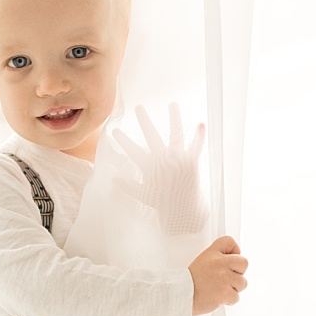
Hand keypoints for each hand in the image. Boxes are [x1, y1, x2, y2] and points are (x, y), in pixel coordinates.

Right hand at [111, 102, 208, 234]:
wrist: (184, 211)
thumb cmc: (163, 203)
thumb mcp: (143, 195)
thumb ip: (129, 185)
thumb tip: (114, 178)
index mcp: (150, 167)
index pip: (133, 151)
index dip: (123, 141)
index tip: (115, 131)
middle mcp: (162, 160)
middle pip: (151, 136)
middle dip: (144, 121)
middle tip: (139, 107)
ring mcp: (177, 159)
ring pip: (175, 134)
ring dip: (174, 118)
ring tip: (173, 104)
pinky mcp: (191, 162)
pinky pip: (196, 146)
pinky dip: (199, 135)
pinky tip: (201, 123)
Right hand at [188, 236, 247, 314]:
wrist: (181, 295)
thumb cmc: (191, 280)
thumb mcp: (202, 260)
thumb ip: (218, 256)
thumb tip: (235, 260)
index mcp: (213, 254)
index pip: (230, 241)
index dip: (234, 252)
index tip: (227, 261)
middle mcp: (220, 263)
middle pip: (244, 263)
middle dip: (238, 272)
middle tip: (225, 278)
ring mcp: (224, 278)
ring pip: (242, 283)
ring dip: (233, 288)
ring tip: (219, 289)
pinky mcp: (225, 293)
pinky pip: (236, 297)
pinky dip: (228, 300)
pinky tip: (217, 297)